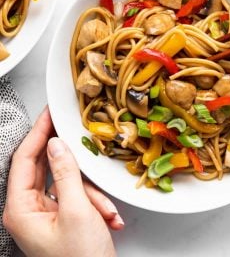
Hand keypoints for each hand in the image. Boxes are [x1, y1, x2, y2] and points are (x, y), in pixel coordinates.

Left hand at [3, 107, 123, 256]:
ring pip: (67, 181)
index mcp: (21, 209)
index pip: (24, 159)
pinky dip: (94, 202)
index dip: (38, 133)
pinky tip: (107, 217)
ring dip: (90, 193)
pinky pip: (77, 195)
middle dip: (68, 159)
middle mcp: (30, 209)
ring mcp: (47, 212)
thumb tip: (57, 144)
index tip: (50, 114)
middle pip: (44, 167)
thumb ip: (66, 173)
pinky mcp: (63, 215)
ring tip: (104, 211)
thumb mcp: (77, 211)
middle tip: (74, 130)